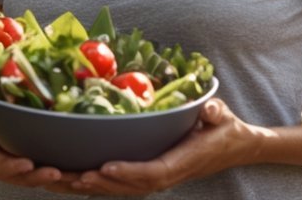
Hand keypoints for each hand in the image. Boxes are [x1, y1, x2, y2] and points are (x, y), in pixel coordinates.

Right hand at [0, 93, 74, 189]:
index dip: (12, 166)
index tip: (28, 164)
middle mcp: (1, 162)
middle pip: (19, 177)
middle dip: (37, 177)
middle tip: (56, 173)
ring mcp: (16, 163)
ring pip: (35, 177)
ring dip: (54, 180)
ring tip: (74, 177)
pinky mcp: (30, 160)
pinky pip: (44, 170)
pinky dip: (61, 175)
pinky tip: (80, 173)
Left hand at [64, 99, 259, 195]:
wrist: (234, 146)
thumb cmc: (225, 127)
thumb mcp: (223, 116)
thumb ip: (215, 114)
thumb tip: (210, 111)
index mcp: (184, 161)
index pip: (154, 172)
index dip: (129, 172)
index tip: (105, 166)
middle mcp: (170, 174)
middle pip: (132, 186)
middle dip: (103, 183)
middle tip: (74, 176)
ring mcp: (160, 177)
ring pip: (125, 189)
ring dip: (96, 187)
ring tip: (67, 180)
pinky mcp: (153, 175)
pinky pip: (125, 184)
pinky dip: (102, 185)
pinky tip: (78, 181)